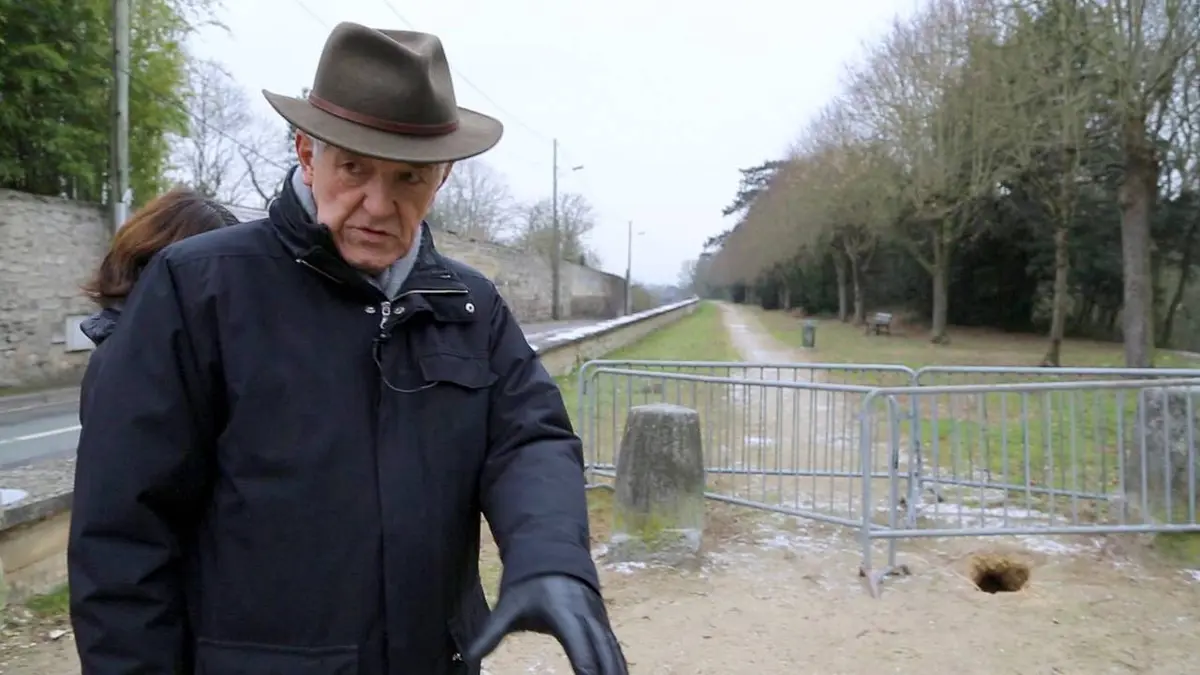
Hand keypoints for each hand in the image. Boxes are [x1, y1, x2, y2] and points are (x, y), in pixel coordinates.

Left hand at [465, 574, 626, 673]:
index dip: (587, 673)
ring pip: (614, 652)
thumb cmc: (527, 584)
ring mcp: (598, 619)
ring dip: (619, 672)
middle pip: (604, 656)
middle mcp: (587, 618)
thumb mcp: (507, 607)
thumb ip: (491, 634)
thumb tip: (470, 657)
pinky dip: (620, 665)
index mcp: (564, 616)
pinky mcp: (602, 621)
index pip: (581, 651)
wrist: (551, 555)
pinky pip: (615, 647)